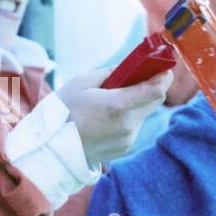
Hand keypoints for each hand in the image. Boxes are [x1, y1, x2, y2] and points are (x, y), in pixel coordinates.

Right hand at [56, 66, 170, 166]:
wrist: (51, 149)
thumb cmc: (63, 112)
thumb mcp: (81, 82)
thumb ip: (110, 73)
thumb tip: (130, 68)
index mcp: (118, 106)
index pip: (156, 90)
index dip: (164, 76)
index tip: (163, 67)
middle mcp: (128, 125)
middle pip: (155, 101)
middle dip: (151, 87)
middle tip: (139, 76)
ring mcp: (128, 139)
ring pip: (143, 114)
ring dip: (136, 103)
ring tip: (113, 99)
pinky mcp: (124, 148)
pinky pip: (134, 127)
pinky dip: (127, 117)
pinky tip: (107, 116)